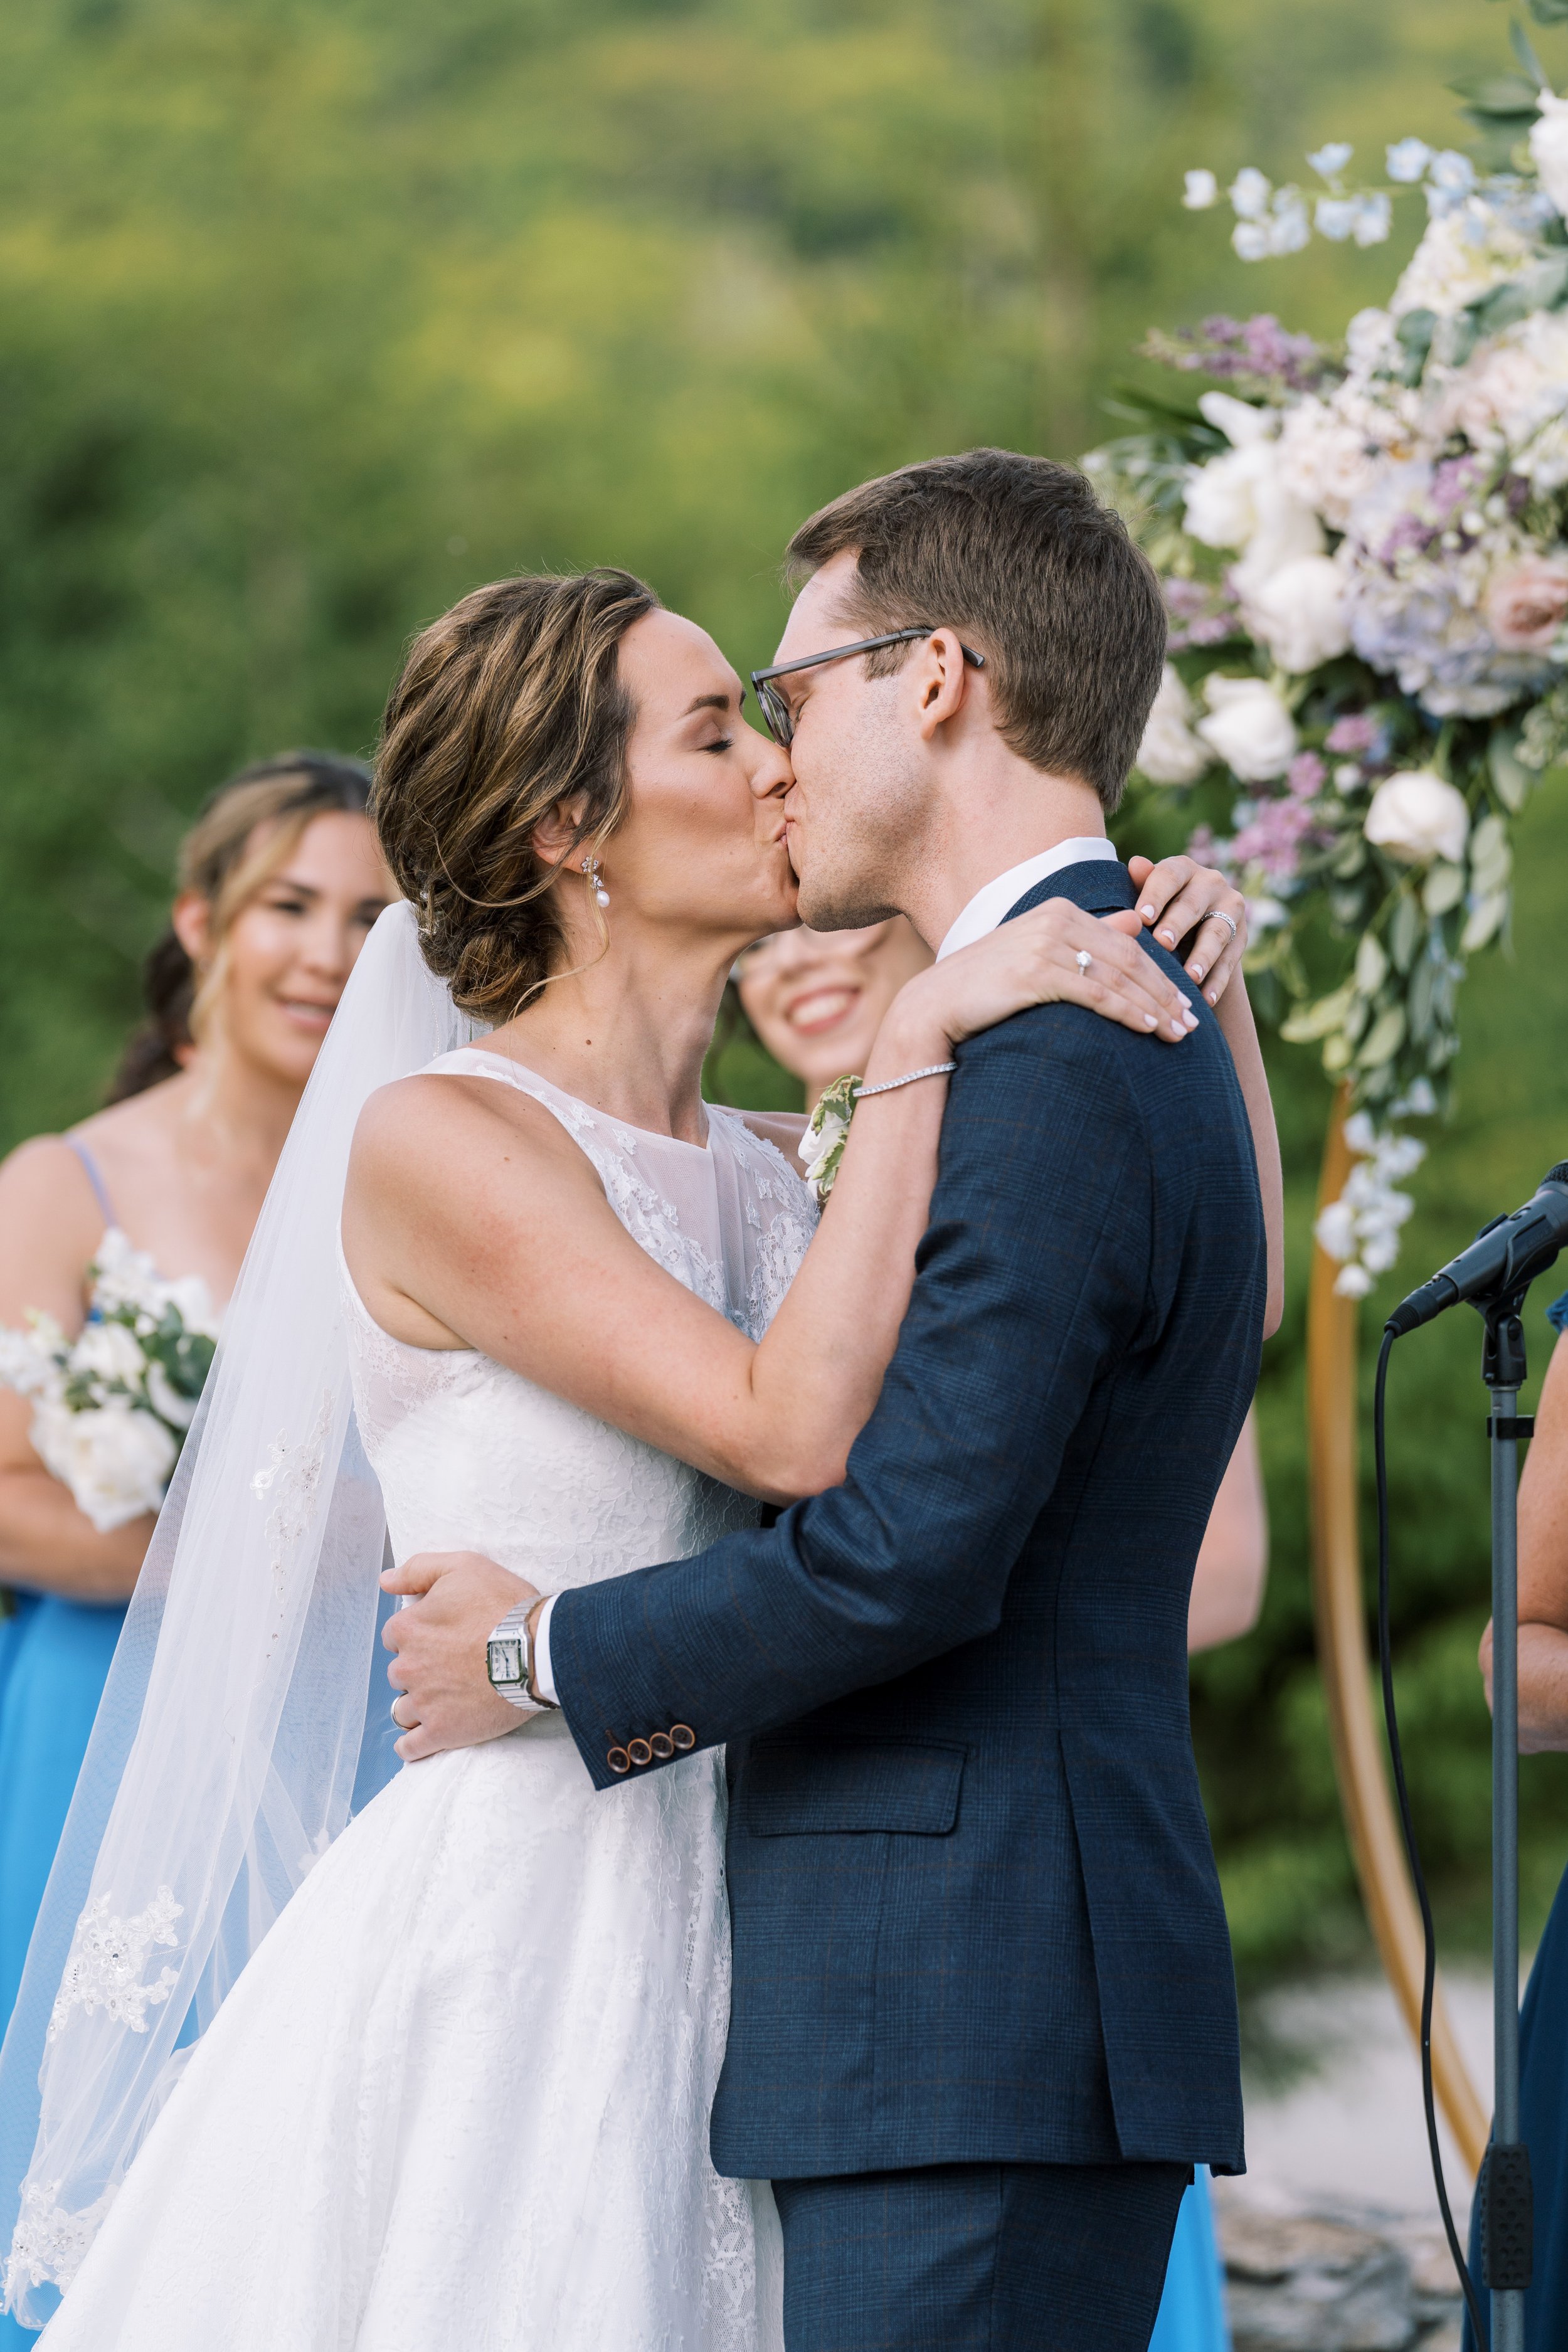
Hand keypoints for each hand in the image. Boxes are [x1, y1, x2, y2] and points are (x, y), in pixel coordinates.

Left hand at [381, 1550, 541, 1761]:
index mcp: (407, 1629)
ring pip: (402, 1709)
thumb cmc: (504, 1605)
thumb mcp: (463, 1566)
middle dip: (419, 1670)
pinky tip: (424, 1736)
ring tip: (446, 1700)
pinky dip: (414, 1744)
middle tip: (451, 1666)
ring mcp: (424, 1703)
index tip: (442, 1636)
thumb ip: (418, 1569)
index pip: (395, 1636)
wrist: (540, 1649)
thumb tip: (385, 1580)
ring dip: (418, 1705)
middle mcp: (407, 1667)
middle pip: (399, 1673)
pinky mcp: (442, 1732)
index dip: (418, 1634)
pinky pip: (410, 1747)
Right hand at [887, 897, 1197, 1062]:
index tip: (1184, 1002)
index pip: (1125, 943)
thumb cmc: (987, 984)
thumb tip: (1132, 926)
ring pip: (1117, 976)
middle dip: (1165, 992)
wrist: (936, 1002)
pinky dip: (1125, 1011)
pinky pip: (1093, 993)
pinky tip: (1146, 1028)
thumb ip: (1089, 938)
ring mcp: (1045, 944)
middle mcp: (1056, 920)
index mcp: (1060, 910)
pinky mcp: (1035, 972)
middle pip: (1128, 958)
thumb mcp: (1041, 952)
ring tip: (1177, 1032)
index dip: (1159, 973)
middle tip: (1192, 1022)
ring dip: (1153, 1006)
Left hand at [1126, 854, 1247, 1007]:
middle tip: (1163, 944)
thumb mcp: (1148, 896)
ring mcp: (1230, 908)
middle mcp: (1211, 882)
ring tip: (1190, 976)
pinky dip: (1217, 982)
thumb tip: (1135, 864)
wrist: (1193, 928)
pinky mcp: (1241, 936)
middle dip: (1177, 925)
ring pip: (1217, 933)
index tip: (1141, 918)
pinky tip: (1206, 1000)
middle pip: (1193, 905)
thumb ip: (1142, 884)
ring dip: (1203, 957)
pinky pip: (1230, 961)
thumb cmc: (1157, 909)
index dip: (1155, 895)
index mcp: (1182, 868)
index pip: (1169, 876)